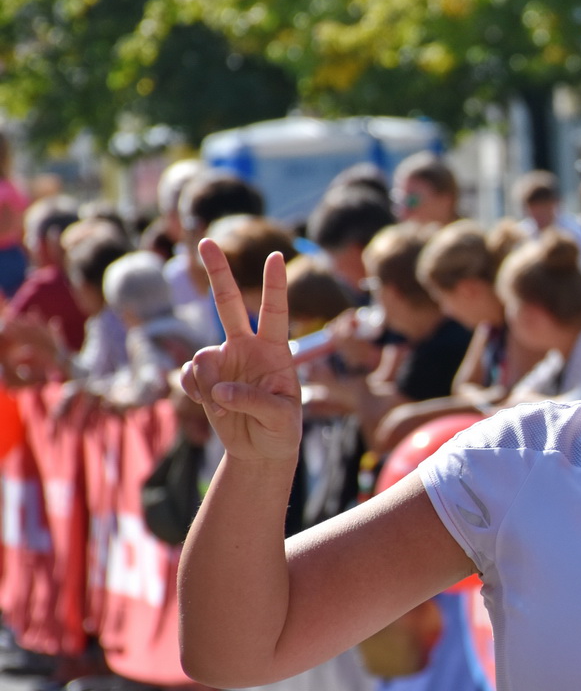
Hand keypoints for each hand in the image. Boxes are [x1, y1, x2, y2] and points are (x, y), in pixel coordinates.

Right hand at [177, 239, 300, 462]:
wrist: (260, 450)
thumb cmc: (282, 431)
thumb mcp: (281, 419)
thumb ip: (254, 401)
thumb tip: (219, 388)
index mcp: (276, 350)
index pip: (276, 313)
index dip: (275, 285)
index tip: (276, 255)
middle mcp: (248, 347)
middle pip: (228, 303)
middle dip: (218, 272)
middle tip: (206, 240)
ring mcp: (223, 359)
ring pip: (202, 356)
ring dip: (207, 384)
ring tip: (223, 406)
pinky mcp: (203, 376)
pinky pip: (189, 374)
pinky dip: (194, 391)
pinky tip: (209, 405)